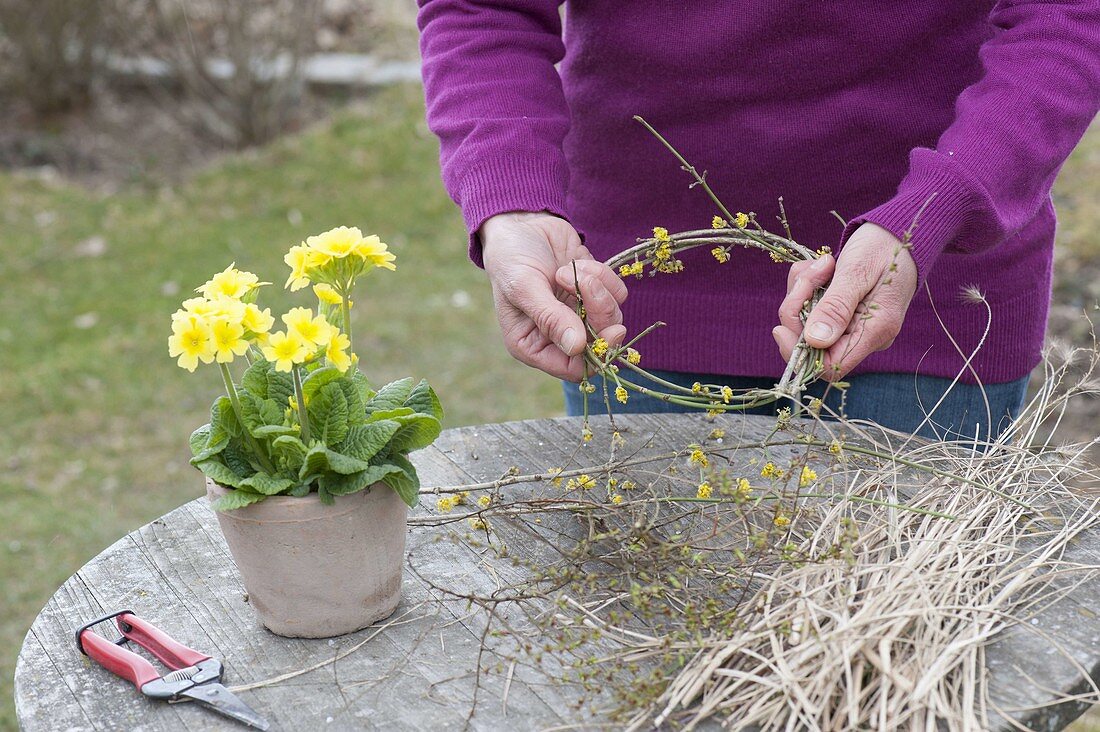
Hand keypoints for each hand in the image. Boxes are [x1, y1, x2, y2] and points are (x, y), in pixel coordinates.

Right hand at [480, 212, 627, 380]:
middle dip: (598, 313)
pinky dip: (601, 275)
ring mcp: (578, 313)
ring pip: (611, 317)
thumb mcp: (524, 287)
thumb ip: (550, 318)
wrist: (521, 222)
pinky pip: (616, 293)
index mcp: (533, 345)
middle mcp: (558, 335)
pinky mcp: (594, 291)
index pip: (573, 368)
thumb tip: (577, 348)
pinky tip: (577, 263)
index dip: (595, 354)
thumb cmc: (511, 258)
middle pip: (599, 343)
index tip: (610, 331)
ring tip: (568, 269)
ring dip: (596, 289)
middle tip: (587, 285)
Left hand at [773, 223, 916, 380]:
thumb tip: (814, 342)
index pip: (829, 367)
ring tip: (823, 264)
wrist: (900, 232)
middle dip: (797, 309)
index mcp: (874, 332)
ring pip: (805, 321)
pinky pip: (810, 306)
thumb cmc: (884, 248)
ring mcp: (851, 325)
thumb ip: (836, 307)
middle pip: (810, 344)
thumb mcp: (858, 272)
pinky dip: (807, 285)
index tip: (781, 327)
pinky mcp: (841, 312)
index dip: (799, 352)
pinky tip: (823, 266)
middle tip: (809, 275)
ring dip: (802, 290)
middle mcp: (863, 335)